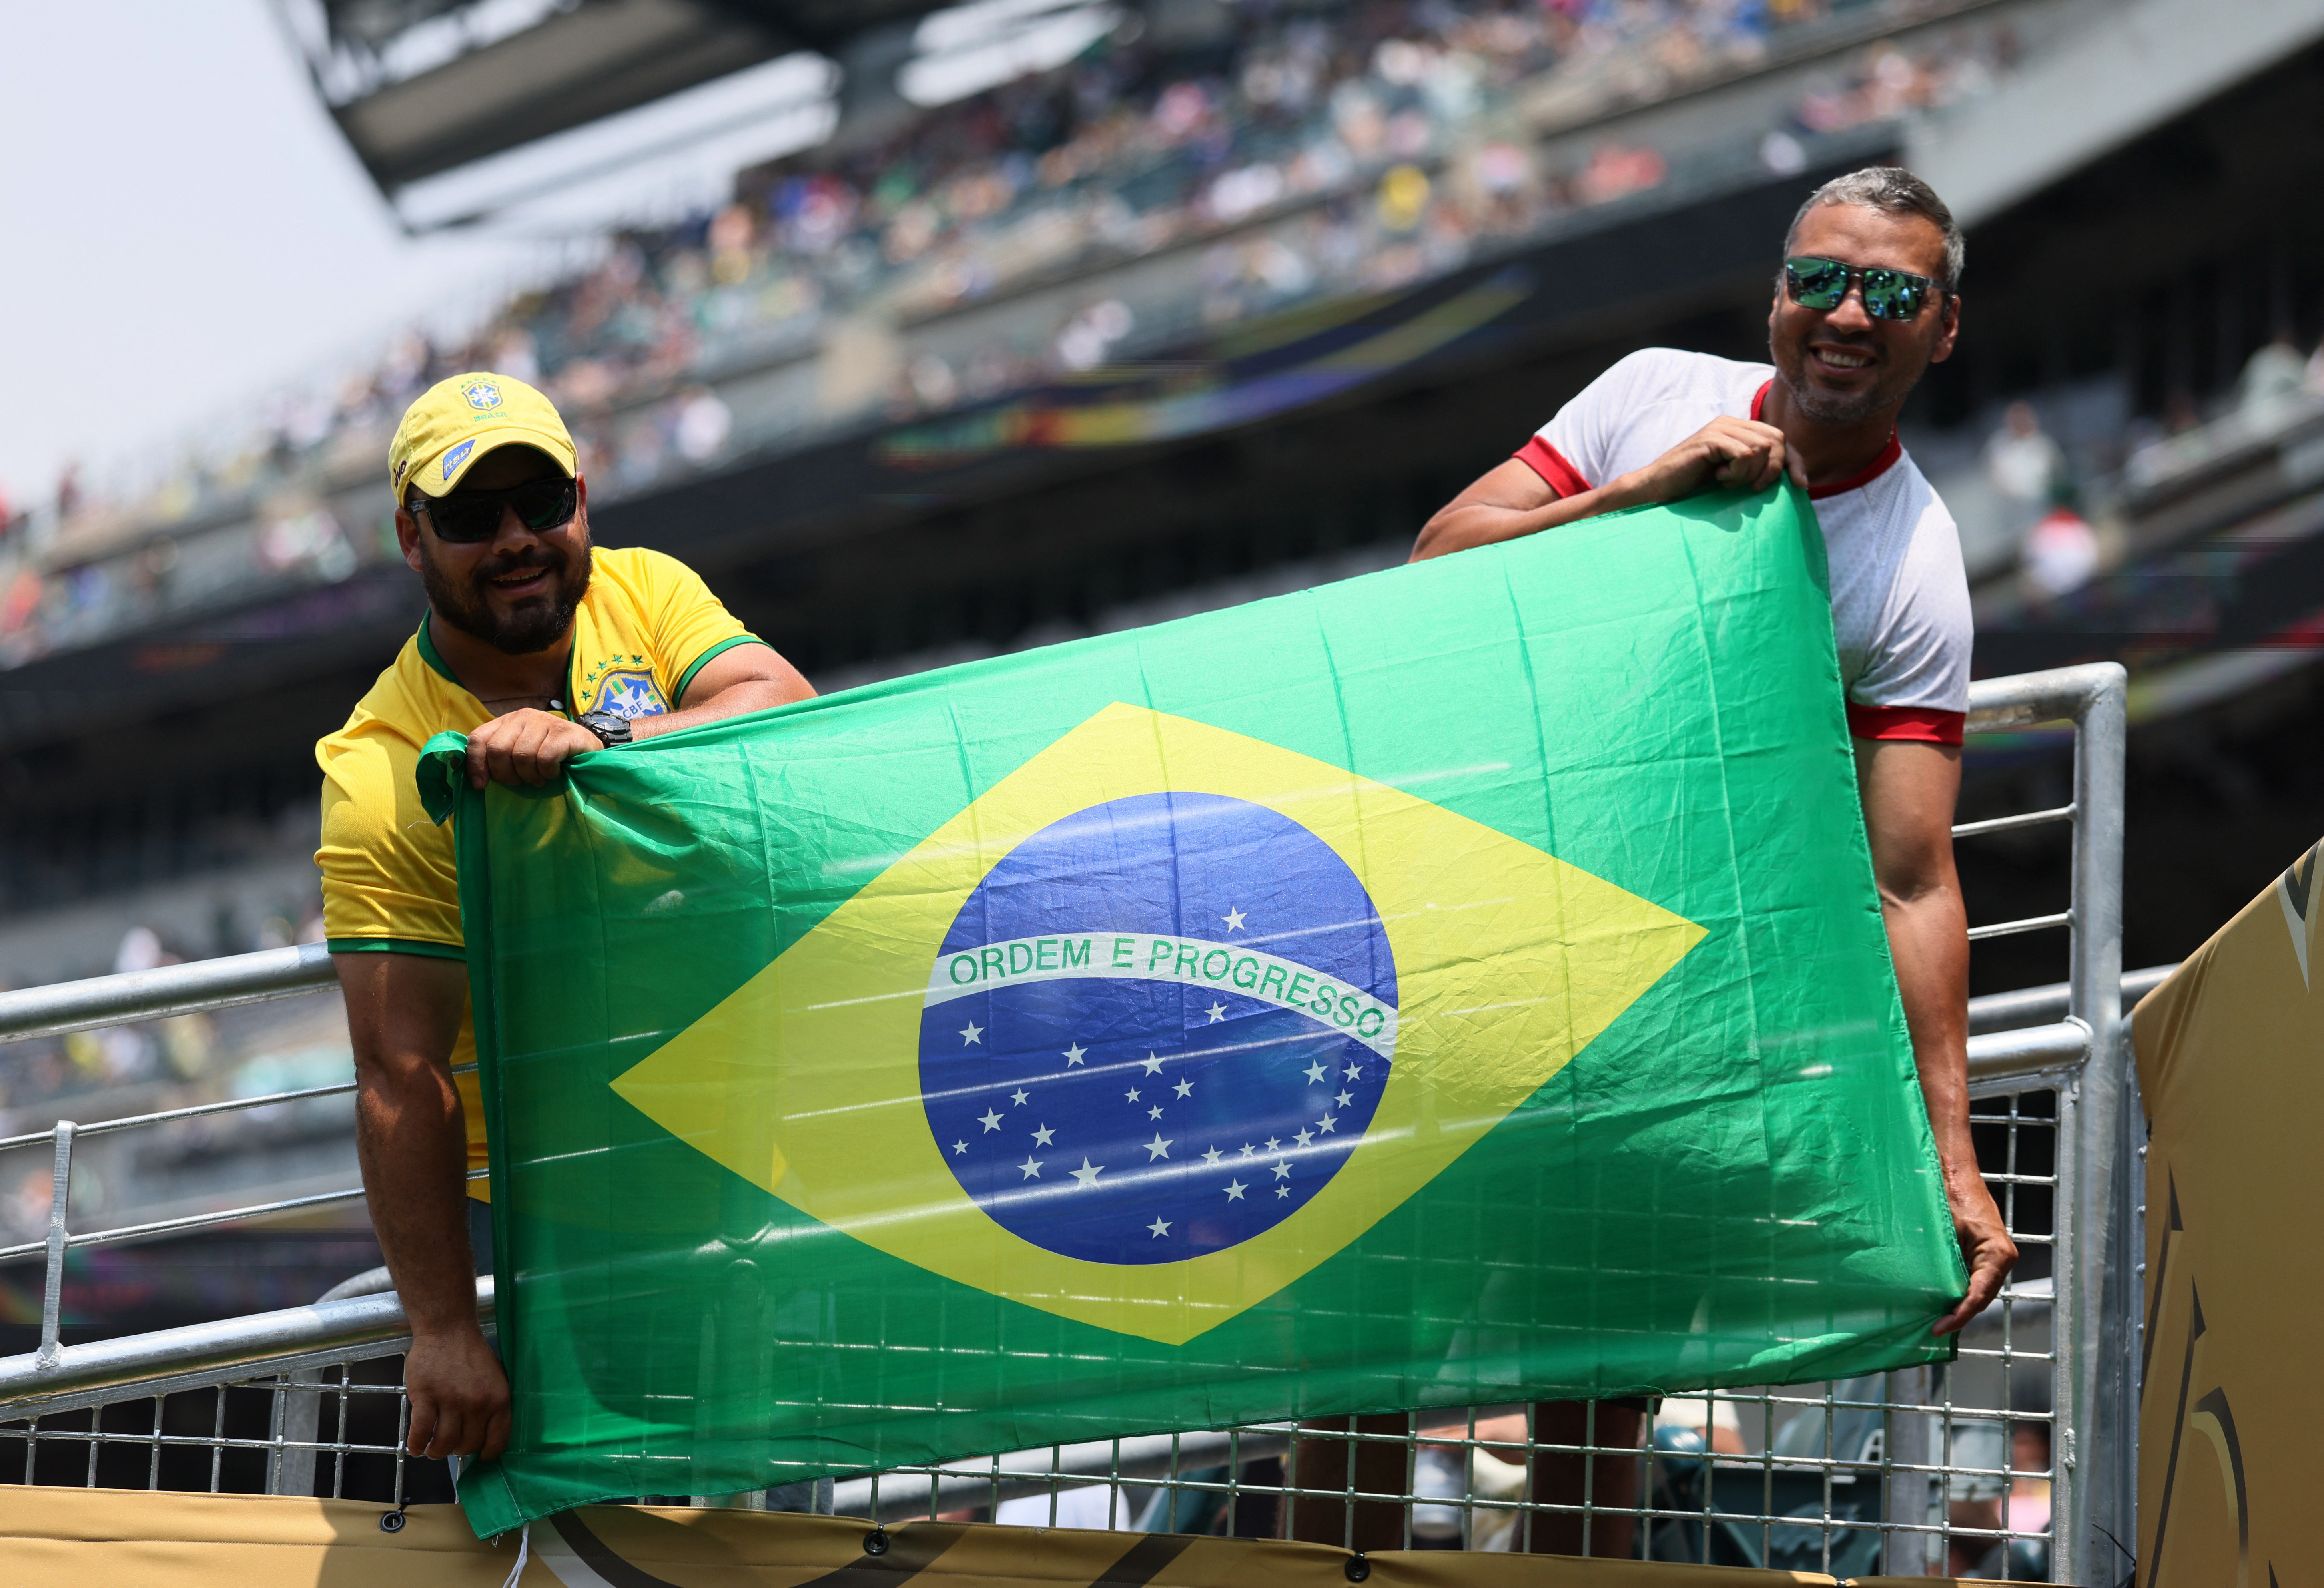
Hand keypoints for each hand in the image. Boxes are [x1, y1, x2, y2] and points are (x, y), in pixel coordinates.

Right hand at [404, 1325, 510, 1459]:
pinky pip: (421, 1432)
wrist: (448, 1330)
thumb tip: (487, 1435)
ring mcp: (451, 1401)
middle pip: (467, 1445)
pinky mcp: (426, 1397)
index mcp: (498, 1400)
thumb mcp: (496, 1379)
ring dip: (437, 1452)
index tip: (480, 1457)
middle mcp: (477, 1404)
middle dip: (459, 1450)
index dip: (487, 1454)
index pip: (497, 1441)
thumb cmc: (472, 1354)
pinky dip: (417, 1445)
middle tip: (452, 1445)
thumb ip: (493, 1406)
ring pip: (444, 1444)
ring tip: (433, 1450)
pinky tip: (416, 1448)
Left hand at [465, 708, 599, 788]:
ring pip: (522, 756)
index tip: (482, 785)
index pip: (478, 738)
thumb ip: (498, 759)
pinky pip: (545, 758)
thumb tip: (476, 781)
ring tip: (539, 778)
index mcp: (506, 722)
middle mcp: (523, 717)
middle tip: (520, 782)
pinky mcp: (563, 731)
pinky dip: (547, 772)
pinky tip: (553, 772)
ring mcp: (544, 721)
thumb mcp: (519, 755)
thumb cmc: (549, 756)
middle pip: (497, 749)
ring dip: (530, 776)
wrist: (587, 749)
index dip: (475, 764)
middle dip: (506, 774)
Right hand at [1609, 417, 1805, 505]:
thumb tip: (1795, 479)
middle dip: (1773, 469)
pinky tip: (1717, 478)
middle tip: (1753, 488)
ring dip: (1750, 473)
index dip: (1794, 461)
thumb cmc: (1693, 487)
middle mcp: (1730, 423)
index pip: (1779, 437)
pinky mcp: (1710, 439)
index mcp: (1738, 430)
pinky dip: (1736, 473)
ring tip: (1727, 482)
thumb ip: (1756, 468)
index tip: (1801, 485)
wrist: (1657, 489)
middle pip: (1775, 440)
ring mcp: (1719, 429)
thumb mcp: (1733, 477)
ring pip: (1761, 448)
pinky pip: (1743, 454)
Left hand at [1932, 1168, 2016, 1336]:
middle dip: (1958, 1315)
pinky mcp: (1983, 1253)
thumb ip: (1943, 1264)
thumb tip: (1930, 1295)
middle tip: (1933, 1329)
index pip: (1979, 1295)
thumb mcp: (1944, 1233)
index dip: (1959, 1315)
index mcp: (1997, 1253)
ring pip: (1977, 1290)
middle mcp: (2001, 1258)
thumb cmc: (1949, 1195)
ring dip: (1958, 1304)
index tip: (1940, 1327)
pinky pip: (1973, 1278)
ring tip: (1935, 1320)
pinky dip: (1958, 1290)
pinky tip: (1941, 1299)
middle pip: (1980, 1297)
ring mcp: (1994, 1257)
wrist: (1952, 1171)